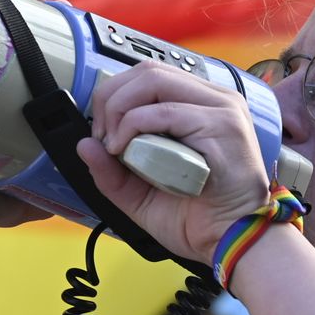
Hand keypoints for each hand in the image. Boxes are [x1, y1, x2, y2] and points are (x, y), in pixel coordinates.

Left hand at [78, 61, 270, 262]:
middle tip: (102, 138)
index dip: (115, 97)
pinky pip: (166, 113)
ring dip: (120, 111)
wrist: (231, 243)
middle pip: (147, 71)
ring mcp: (222, 109)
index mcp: (201, 107)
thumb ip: (112, 172)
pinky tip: (126, 150)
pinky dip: (135, 127)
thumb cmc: (198, 220)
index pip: (149, 76)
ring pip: (154, 81)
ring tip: (114, 145)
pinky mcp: (222, 126)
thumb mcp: (142, 196)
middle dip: (110, 99)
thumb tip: (84, 145)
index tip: (102, 134)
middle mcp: (215, 99)